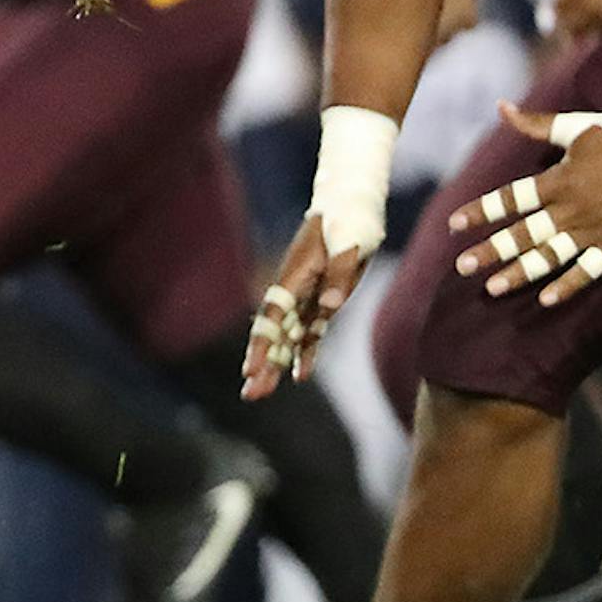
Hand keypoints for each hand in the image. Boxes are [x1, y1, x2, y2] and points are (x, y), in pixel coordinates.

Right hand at [242, 214, 365, 398]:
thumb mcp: (349, 243)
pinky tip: (299, 376)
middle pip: (274, 333)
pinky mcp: (323, 299)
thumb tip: (329, 307)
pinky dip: (305, 353)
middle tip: (249, 395)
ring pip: (288, 337)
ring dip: (276, 365)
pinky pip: (310, 332)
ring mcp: (307, 295)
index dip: (262, 346)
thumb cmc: (349, 220)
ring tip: (260, 393)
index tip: (251, 370)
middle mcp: (295, 289)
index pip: (273, 316)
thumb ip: (338, 276)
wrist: (351, 206)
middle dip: (262, 364)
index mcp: (295, 275)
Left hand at [448, 100, 601, 307]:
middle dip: (490, 251)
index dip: (481, 211)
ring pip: (550, 256)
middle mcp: (572, 208)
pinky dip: (569, 285)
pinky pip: (590, 269)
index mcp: (560, 180)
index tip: (455, 224)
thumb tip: (501, 106)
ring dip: (520, 273)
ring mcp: (595, 229)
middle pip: (523, 234)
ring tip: (493, 287)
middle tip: (462, 266)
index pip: (510, 199)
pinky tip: (546, 299)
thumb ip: (536, 124)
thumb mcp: (576, 126)